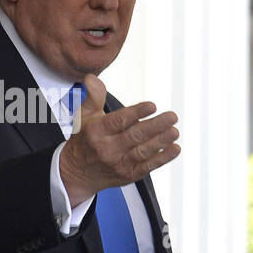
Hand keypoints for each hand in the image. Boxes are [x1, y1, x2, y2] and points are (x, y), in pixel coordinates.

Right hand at [59, 73, 180, 205]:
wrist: (78, 172)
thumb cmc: (86, 140)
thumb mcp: (85, 116)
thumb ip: (93, 96)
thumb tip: (92, 78)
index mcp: (97, 131)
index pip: (118, 121)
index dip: (137, 113)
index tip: (152, 105)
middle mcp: (107, 149)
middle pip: (135, 136)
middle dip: (156, 126)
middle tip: (172, 116)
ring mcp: (119, 163)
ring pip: (143, 151)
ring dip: (162, 141)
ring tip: (174, 131)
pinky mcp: (129, 174)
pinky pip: (149, 166)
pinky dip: (163, 158)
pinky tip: (174, 148)